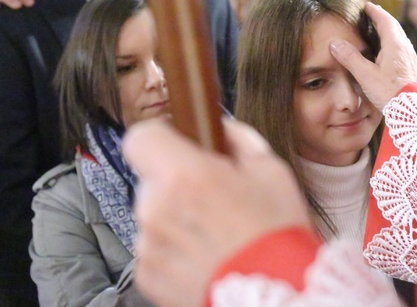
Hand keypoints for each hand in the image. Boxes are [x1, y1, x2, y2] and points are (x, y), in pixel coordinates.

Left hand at [123, 118, 311, 306]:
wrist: (273, 297)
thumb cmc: (275, 234)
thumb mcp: (271, 171)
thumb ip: (239, 139)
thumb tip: (220, 127)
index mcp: (184, 175)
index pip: (140, 137)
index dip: (159, 136)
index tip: (178, 143)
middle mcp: (155, 208)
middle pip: (151, 179)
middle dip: (176, 182)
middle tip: (214, 196)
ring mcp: (148, 246)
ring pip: (152, 215)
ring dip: (175, 218)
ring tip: (216, 234)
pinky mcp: (147, 277)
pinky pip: (154, 249)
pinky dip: (174, 250)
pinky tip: (207, 256)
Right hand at [330, 2, 416, 109]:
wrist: (414, 111)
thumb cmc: (391, 93)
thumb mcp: (366, 76)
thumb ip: (350, 59)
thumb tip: (335, 44)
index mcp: (395, 45)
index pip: (385, 20)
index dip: (375, 11)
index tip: (367, 5)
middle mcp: (405, 48)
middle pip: (394, 27)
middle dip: (382, 18)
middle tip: (372, 14)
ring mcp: (410, 58)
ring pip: (399, 37)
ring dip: (389, 31)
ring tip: (378, 30)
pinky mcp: (412, 68)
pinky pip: (402, 48)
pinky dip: (393, 43)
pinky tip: (388, 52)